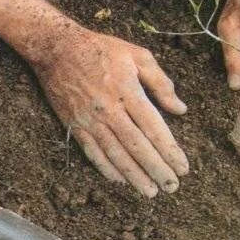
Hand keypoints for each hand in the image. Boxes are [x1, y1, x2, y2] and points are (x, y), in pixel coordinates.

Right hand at [32, 27, 188, 197]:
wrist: (56, 47)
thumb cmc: (102, 49)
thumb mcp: (138, 56)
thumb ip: (161, 83)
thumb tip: (180, 109)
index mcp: (128, 91)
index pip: (153, 128)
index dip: (169, 150)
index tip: (183, 167)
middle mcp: (109, 109)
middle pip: (136, 146)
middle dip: (156, 169)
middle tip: (172, 187)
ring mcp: (89, 119)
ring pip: (115, 153)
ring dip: (134, 175)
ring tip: (151, 191)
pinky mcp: (74, 124)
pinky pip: (92, 151)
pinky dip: (107, 168)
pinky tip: (120, 180)